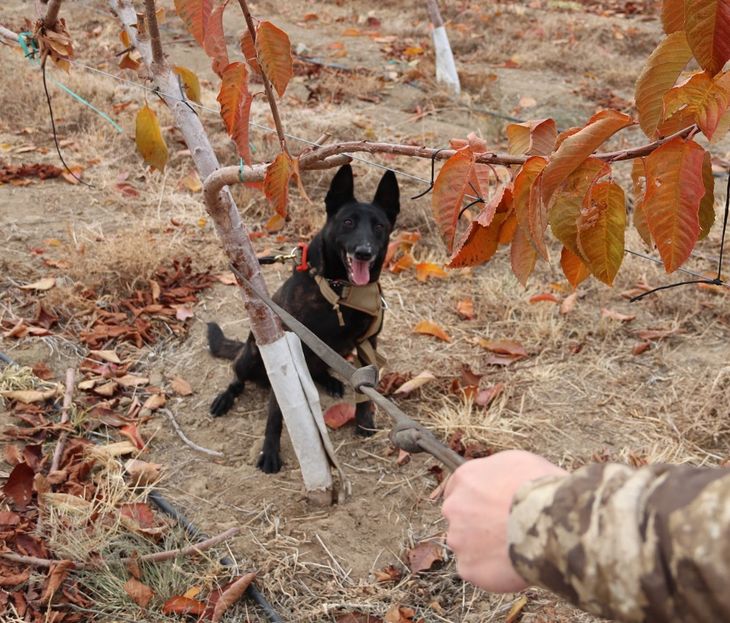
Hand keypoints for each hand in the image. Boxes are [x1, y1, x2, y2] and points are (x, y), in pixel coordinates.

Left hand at [442, 450, 566, 591]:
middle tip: (506, 530)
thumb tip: (503, 481)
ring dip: (484, 548)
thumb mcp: (519, 462)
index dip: (476, 498)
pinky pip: (476, 570)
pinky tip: (512, 566)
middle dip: (478, 524)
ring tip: (514, 550)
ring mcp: (458, 538)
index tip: (489, 507)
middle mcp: (454, 506)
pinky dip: (491, 571)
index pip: (457, 488)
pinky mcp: (468, 567)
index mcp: (465, 478)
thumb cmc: (540, 488)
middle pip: (460, 517)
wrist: (552, 522)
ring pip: (466, 545)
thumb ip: (499, 472)